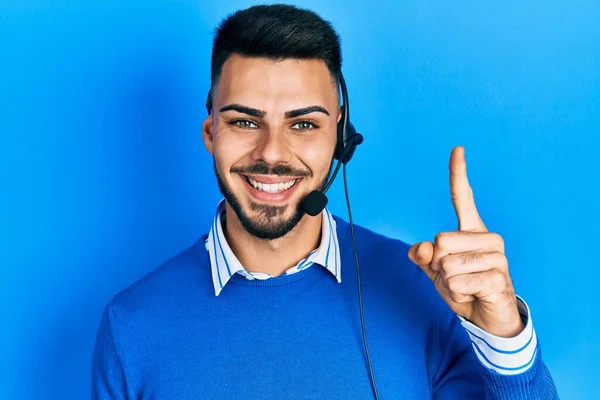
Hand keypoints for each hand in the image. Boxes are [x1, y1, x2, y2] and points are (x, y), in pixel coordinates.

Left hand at [408, 146, 523, 337]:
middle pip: (440, 240)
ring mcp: (497, 256)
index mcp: (470, 230)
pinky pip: (457, 282)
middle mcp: (487, 237)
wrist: (487, 316)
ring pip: (447, 264)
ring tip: (466, 286)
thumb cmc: (462, 287)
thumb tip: (420, 248)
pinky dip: (457, 294)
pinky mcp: (499, 278)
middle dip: (437, 265)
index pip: (462, 197)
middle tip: (454, 276)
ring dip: (447, 282)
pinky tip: (472, 295)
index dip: (458, 174)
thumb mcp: (434, 271)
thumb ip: (422, 257)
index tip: (457, 149)